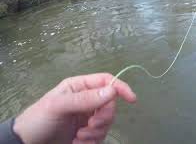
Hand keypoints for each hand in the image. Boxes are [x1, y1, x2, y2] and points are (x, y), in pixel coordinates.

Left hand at [13, 73, 135, 143]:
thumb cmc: (39, 119)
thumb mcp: (59, 105)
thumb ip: (85, 98)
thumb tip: (112, 91)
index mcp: (80, 86)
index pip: (106, 81)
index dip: (120, 88)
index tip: (132, 99)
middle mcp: (87, 100)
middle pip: (110, 105)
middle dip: (103, 118)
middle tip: (90, 126)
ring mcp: (88, 117)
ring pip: (107, 122)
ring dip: (96, 132)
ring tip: (79, 137)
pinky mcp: (88, 132)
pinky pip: (100, 135)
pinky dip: (92, 141)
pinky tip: (78, 142)